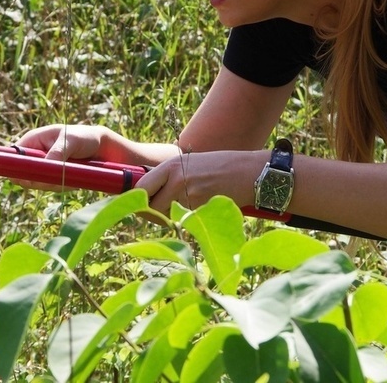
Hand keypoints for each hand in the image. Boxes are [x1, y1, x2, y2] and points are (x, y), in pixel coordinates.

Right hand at [11, 124, 113, 191]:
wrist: (102, 147)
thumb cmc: (84, 137)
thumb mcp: (70, 141)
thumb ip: (57, 152)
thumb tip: (44, 166)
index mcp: (33, 140)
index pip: (14, 156)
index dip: (18, 168)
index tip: (31, 178)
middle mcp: (35, 155)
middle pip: (24, 175)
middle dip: (41, 180)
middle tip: (59, 178)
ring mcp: (43, 167)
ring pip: (39, 184)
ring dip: (55, 183)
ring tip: (73, 174)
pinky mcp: (52, 177)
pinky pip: (51, 187)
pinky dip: (63, 186)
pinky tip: (75, 179)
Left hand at [137, 149, 268, 216]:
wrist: (248, 173)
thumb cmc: (219, 167)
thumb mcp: (189, 164)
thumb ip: (168, 177)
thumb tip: (147, 194)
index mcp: (171, 166)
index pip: (140, 188)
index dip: (138, 199)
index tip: (140, 204)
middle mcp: (176, 180)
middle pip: (150, 207)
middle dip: (153, 213)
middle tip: (162, 211)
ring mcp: (188, 197)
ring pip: (166, 218)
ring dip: (169, 218)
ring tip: (184, 208)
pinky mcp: (200, 211)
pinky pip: (183, 222)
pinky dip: (186, 222)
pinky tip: (198, 211)